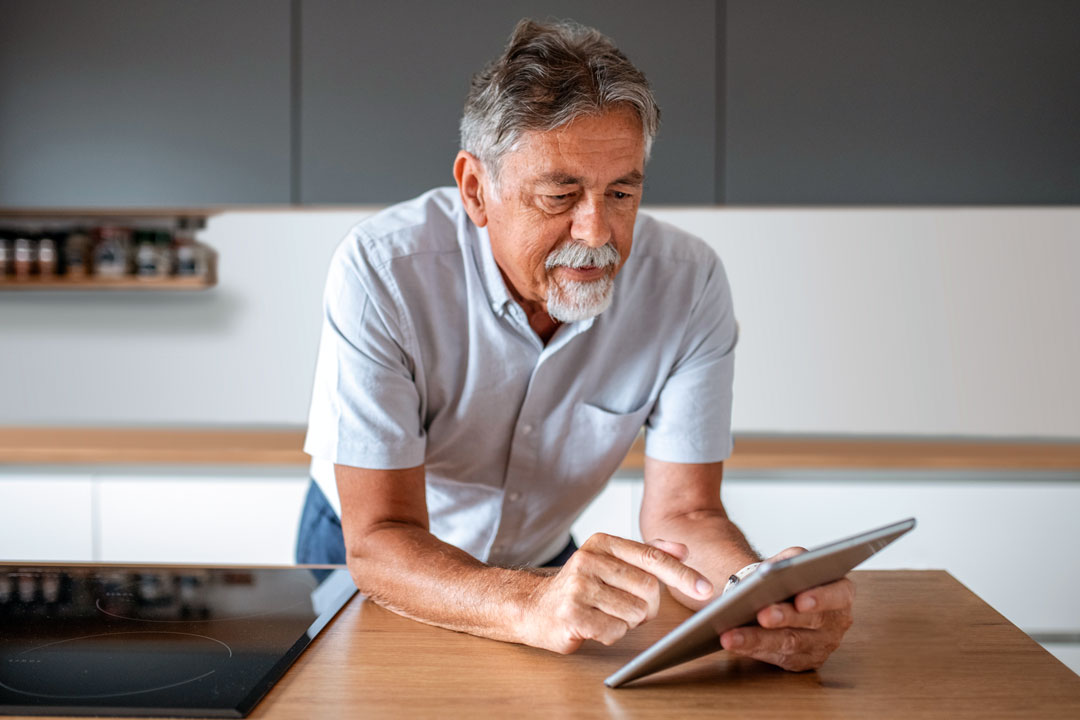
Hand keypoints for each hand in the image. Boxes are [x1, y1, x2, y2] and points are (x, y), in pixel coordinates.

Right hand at [522, 533, 713, 653]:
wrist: (533, 607)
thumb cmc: (579, 587)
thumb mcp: (610, 561)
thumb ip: (646, 554)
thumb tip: (682, 549)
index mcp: (602, 543)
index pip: (651, 557)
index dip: (682, 574)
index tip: (706, 589)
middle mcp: (589, 560)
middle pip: (648, 589)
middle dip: (646, 607)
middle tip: (626, 608)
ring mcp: (578, 587)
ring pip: (634, 613)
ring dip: (627, 622)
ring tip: (605, 614)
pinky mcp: (572, 614)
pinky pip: (615, 631)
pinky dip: (612, 634)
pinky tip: (595, 626)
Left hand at [719, 546, 854, 671]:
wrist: (778, 595)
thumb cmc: (788, 576)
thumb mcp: (792, 559)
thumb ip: (789, 560)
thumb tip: (770, 571)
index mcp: (841, 591)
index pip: (838, 595)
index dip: (821, 598)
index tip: (800, 600)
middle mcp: (836, 621)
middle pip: (811, 621)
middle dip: (784, 618)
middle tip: (762, 615)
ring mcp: (821, 645)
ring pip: (789, 644)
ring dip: (758, 639)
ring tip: (732, 635)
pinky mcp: (802, 661)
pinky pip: (776, 657)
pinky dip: (752, 649)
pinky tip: (733, 643)